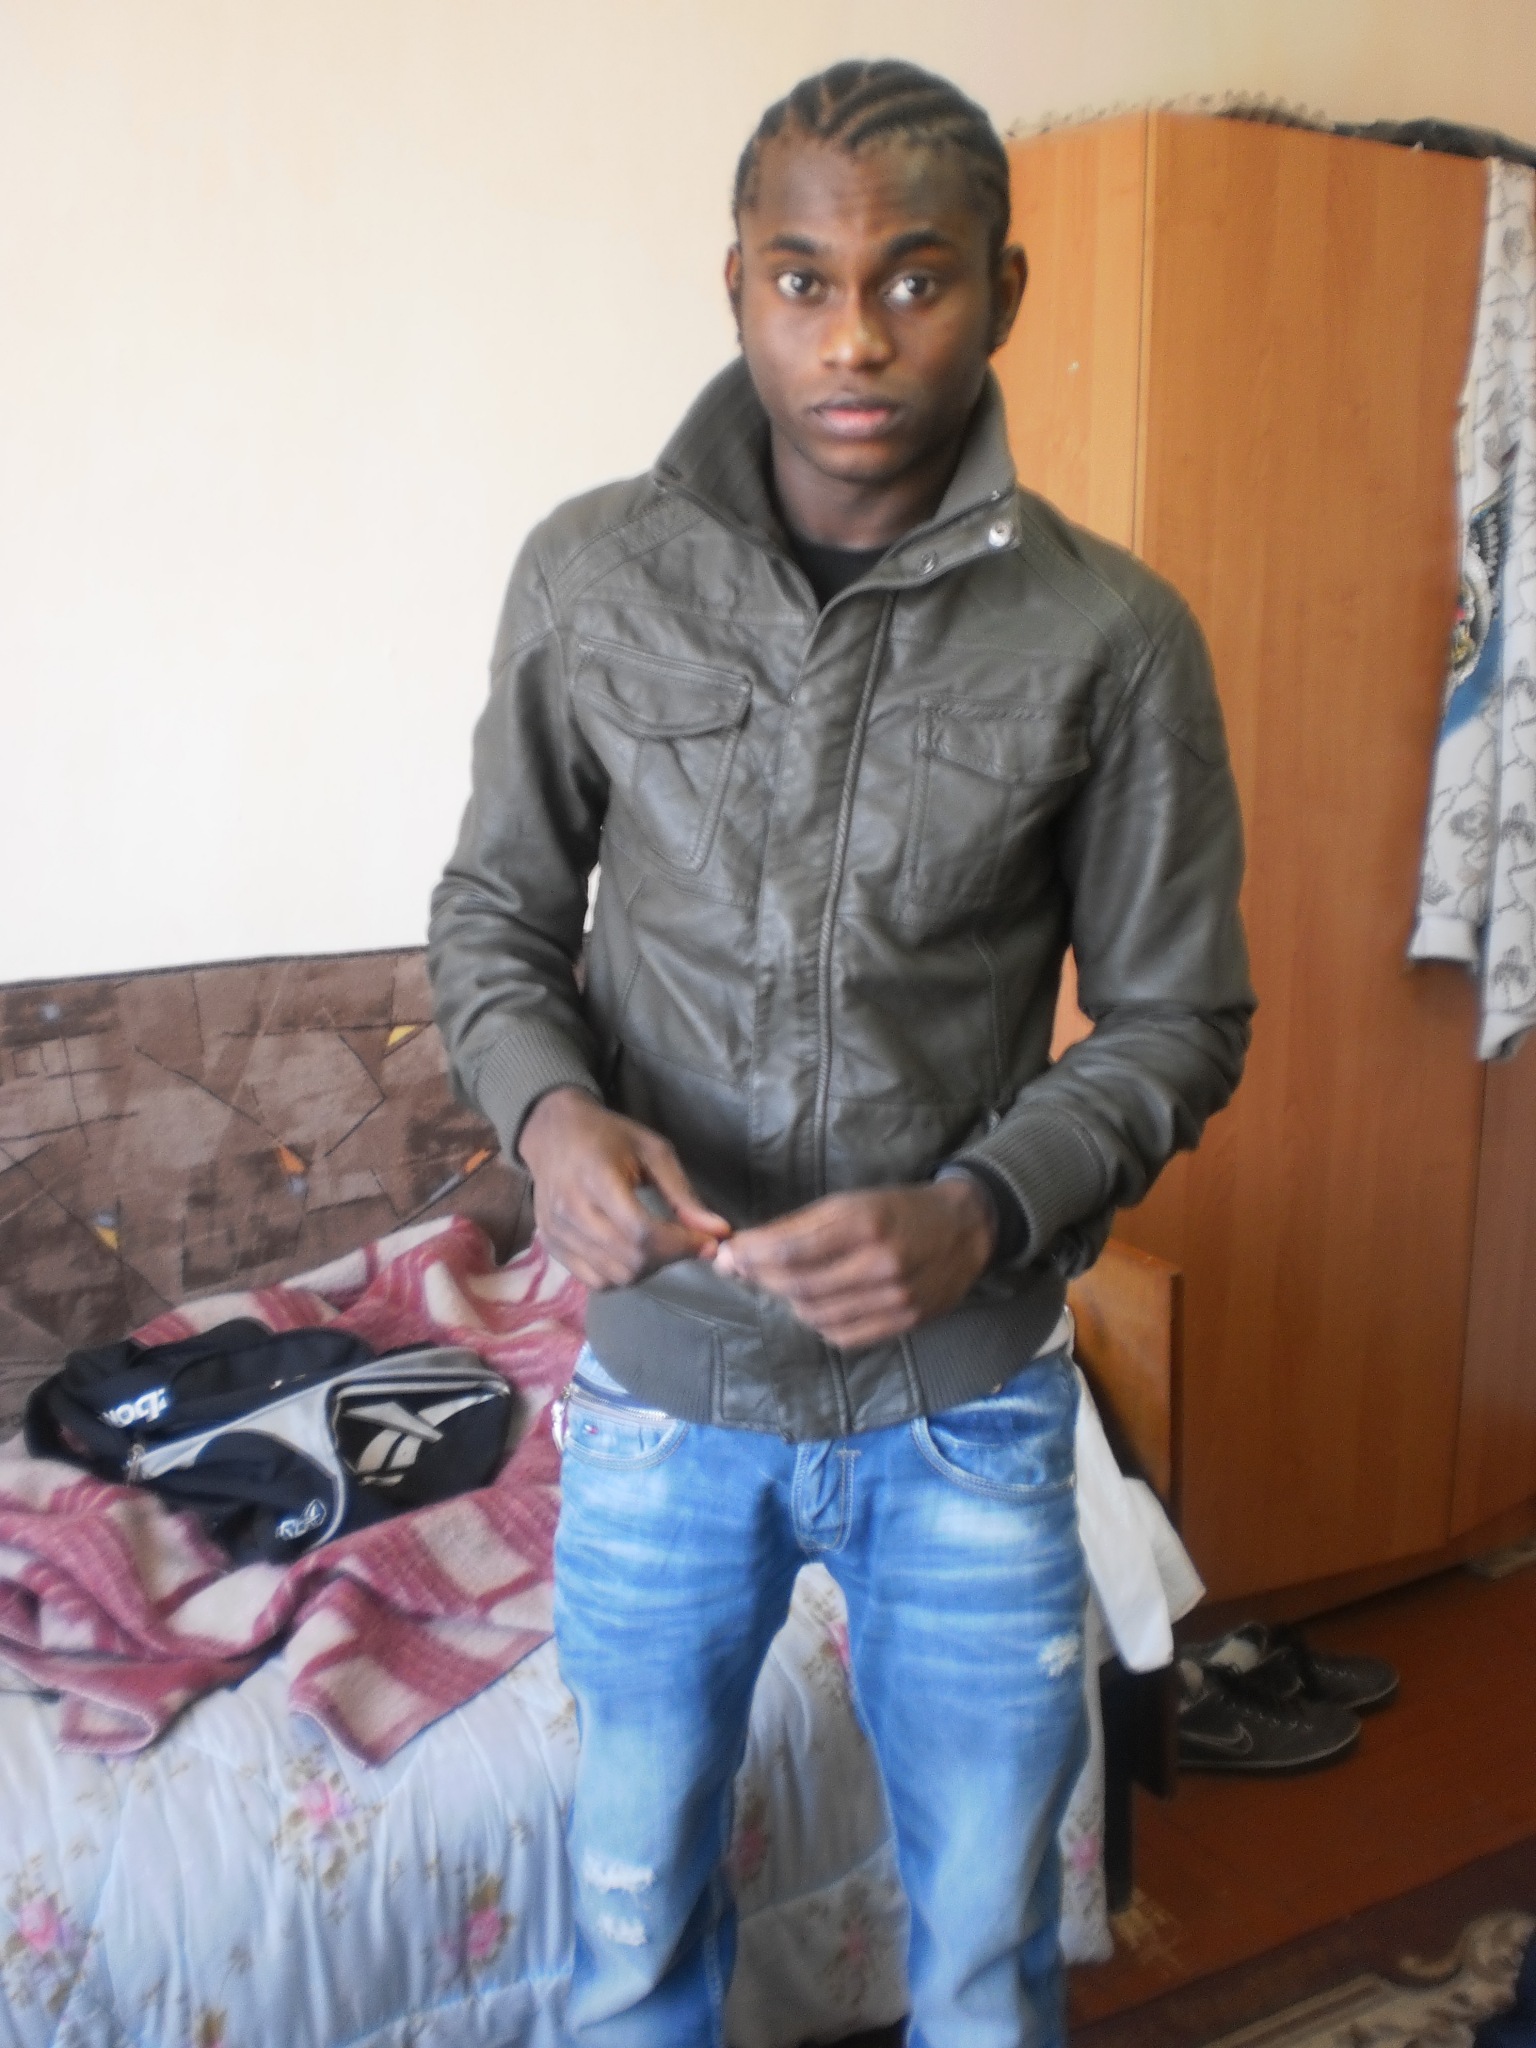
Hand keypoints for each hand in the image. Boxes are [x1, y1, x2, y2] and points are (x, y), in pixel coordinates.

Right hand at [517, 1088, 729, 1288]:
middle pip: (629, 1259)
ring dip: (649, 1270)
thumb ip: (683, 1194)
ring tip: (662, 1248)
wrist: (554, 1132)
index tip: (708, 1243)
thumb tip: (718, 1232)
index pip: (642, 1232)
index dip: (681, 1245)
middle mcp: (570, 1210)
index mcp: (596, 1178)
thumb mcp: (653, 1152)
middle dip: (670, 1258)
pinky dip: (622, 1277)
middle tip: (687, 1244)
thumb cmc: (608, 1136)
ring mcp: (557, 1232)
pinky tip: (634, 1256)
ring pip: (614, 1276)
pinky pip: (594, 1281)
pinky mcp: (552, 1246)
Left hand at [714, 1179, 996, 1349]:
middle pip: (799, 1287)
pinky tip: (816, 1303)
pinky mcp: (906, 1323)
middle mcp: (881, 1264)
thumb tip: (741, 1249)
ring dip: (789, 1300)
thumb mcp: (851, 1202)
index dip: (751, 1257)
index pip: (791, 1251)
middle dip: (761, 1279)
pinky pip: (843, 1336)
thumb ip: (798, 1226)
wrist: (967, 1228)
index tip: (728, 1254)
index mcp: (865, 1223)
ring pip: (817, 1315)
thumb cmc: (899, 1209)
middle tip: (741, 1269)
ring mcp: (896, 1299)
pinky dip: (819, 1322)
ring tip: (782, 1282)